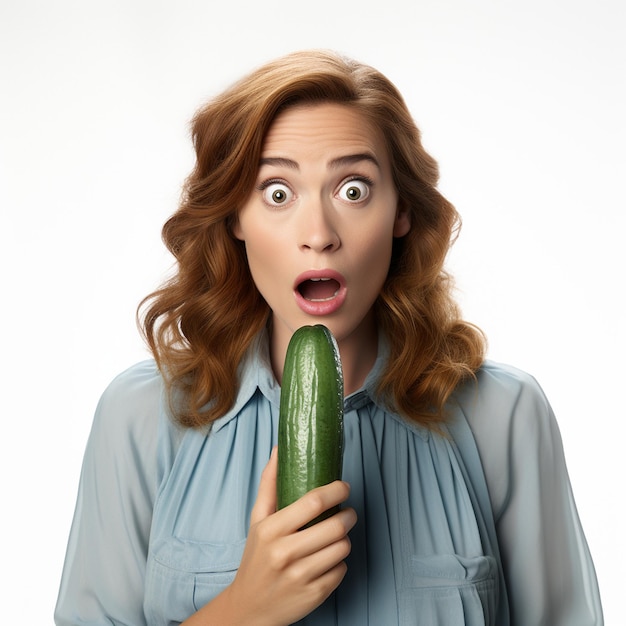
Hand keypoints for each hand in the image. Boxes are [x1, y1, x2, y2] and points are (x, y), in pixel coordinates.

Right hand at [224, 447, 355, 624]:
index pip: (313, 502)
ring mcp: (300, 576)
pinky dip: (339, 563)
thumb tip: (278, 450)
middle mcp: (285, 553)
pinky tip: (327, 559)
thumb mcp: (257, 519)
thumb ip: (269, 484)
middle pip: (335, 526)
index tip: (343, 486)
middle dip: (348, 515)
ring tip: (336, 536)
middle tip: (347, 512)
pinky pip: (342, 570)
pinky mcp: (314, 595)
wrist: (248, 607)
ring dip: (344, 539)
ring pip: (342, 548)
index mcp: (271, 530)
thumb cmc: (256, 557)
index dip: (336, 490)